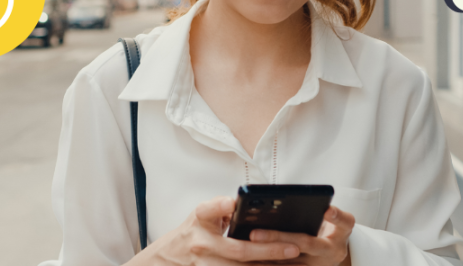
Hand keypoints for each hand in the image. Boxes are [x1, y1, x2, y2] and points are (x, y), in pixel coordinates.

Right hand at [142, 196, 301, 264]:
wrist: (165, 261)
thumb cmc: (192, 233)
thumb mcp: (201, 216)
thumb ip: (222, 209)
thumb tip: (247, 204)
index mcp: (199, 221)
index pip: (208, 210)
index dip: (221, 206)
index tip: (233, 203)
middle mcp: (202, 244)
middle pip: (238, 250)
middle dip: (268, 250)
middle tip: (294, 248)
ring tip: (297, 265)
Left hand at [246, 206, 354, 265]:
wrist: (333, 252)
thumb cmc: (329, 227)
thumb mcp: (333, 216)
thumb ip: (321, 208)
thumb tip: (299, 200)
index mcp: (343, 231)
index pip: (344, 222)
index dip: (336, 217)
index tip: (327, 210)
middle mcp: (335, 250)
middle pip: (308, 243)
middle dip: (280, 237)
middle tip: (255, 233)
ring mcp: (321, 264)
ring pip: (293, 262)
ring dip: (269, 254)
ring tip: (249, 244)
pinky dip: (269, 263)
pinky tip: (252, 259)